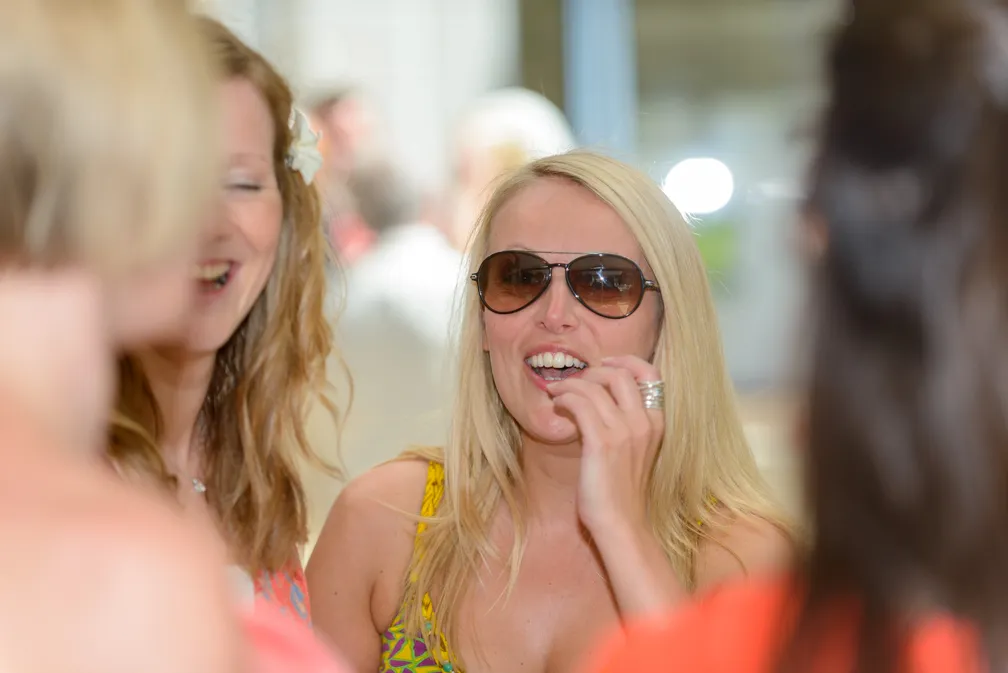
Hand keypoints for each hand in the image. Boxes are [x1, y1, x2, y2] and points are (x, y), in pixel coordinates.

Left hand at [547, 355, 664, 538]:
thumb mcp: (634, 450)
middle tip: (574, 382)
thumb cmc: (622, 490)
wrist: (621, 523)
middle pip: (620, 373)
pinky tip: (557, 406)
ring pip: (594, 386)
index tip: (603, 363)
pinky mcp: (602, 443)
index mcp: (656, 422)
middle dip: (592, 371)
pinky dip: (564, 398)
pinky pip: (579, 404)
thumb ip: (626, 423)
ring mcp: (624, 432)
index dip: (624, 361)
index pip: (650, 373)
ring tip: (556, 393)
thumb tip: (599, 399)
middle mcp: (644, 422)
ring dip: (569, 384)